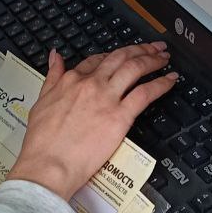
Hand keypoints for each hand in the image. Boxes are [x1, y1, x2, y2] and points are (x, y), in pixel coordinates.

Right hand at [6, 43, 178, 199]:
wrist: (49, 164)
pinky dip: (161, 84)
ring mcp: (107, 98)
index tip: (124, 55)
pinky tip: (170, 80)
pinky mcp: (120, 117)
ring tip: (164, 58)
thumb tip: (55, 57)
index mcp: (71, 81)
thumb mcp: (41, 102)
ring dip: (153, 59)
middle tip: (154, 47)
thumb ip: (52, 77)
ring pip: (135, 68)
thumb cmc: (42, 142)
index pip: (97, 60)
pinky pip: (145, 93)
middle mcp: (91, 84)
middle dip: (140, 49)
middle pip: (120, 57)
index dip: (114, 55)